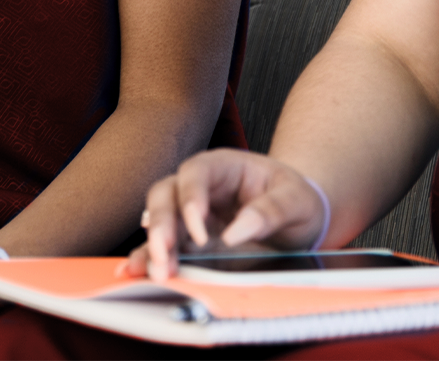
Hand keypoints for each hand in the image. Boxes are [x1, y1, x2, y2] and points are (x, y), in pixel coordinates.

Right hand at [126, 149, 328, 280]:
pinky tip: (140, 272)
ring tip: (157, 273)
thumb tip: (236, 232)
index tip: (200, 234)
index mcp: (224, 166)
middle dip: (161, 225)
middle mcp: (201, 187)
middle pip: (166, 194)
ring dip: (153, 246)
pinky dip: (150, 258)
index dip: (191, 200)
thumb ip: (271, 211)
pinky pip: (165, 245)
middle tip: (164, 254)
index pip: (196, 173)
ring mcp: (191, 214)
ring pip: (158, 220)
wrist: (298, 219)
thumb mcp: (295, 200)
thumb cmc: (295, 199)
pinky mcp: (190, 240)